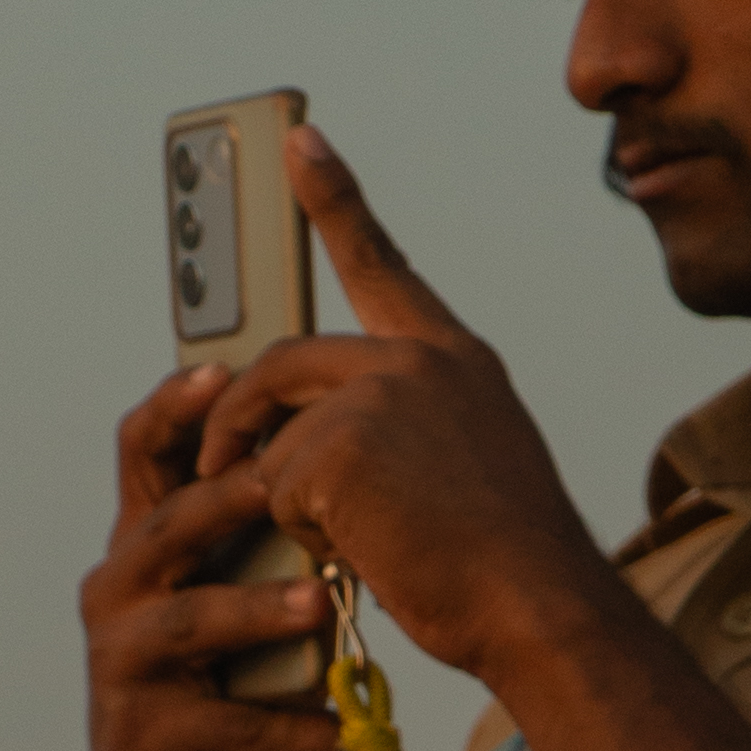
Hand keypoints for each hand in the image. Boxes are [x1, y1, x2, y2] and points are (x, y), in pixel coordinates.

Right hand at [82, 366, 341, 750]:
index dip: (174, 409)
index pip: (144, 455)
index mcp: (143, 546)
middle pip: (166, 525)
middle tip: (288, 479)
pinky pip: (222, 723)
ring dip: (257, 611)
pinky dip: (286, 725)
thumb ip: (263, 537)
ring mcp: (125, 664)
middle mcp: (120, 592)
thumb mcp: (233, 598)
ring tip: (317, 602)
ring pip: (189, 621)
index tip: (222, 371)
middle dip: (225, 498)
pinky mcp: (147, 735)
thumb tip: (350, 456)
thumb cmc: (219, 689)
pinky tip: (337, 726)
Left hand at [197, 132, 618, 682]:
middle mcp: (419, 360)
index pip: (382, 265)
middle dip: (236, 414)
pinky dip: (301, 531)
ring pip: (275, 435)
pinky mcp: (340, 441)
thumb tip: (308, 447)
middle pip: (286, 362)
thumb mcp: (466, 468)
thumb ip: (402, 432)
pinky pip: (272, 484)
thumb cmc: (501, 565)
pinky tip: (364, 550)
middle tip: (214, 460)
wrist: (537, 605)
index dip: (336, 202)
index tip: (301, 145)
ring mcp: (379, 393)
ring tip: (343, 539)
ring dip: (283, 494)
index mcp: (455, 360)